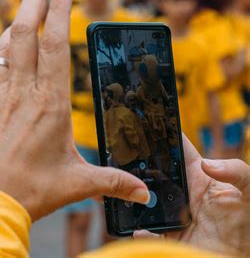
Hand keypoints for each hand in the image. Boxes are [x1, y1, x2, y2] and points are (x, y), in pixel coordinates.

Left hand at [0, 0, 149, 220]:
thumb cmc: (31, 192)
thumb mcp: (78, 184)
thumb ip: (113, 181)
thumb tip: (143, 192)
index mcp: (49, 103)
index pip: (53, 43)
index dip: (58, 10)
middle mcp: (19, 93)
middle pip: (24, 32)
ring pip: (2, 48)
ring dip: (14, 24)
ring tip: (24, 12)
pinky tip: (1, 65)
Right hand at [134, 135, 249, 255]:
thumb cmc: (249, 225)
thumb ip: (238, 171)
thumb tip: (207, 164)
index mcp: (199, 175)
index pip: (177, 149)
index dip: (162, 136)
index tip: (145, 125)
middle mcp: (181, 191)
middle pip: (153, 171)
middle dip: (138, 163)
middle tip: (125, 158)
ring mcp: (172, 213)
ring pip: (144, 198)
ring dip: (135, 195)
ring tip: (130, 193)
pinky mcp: (168, 236)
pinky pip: (147, 232)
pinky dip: (141, 231)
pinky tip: (141, 230)